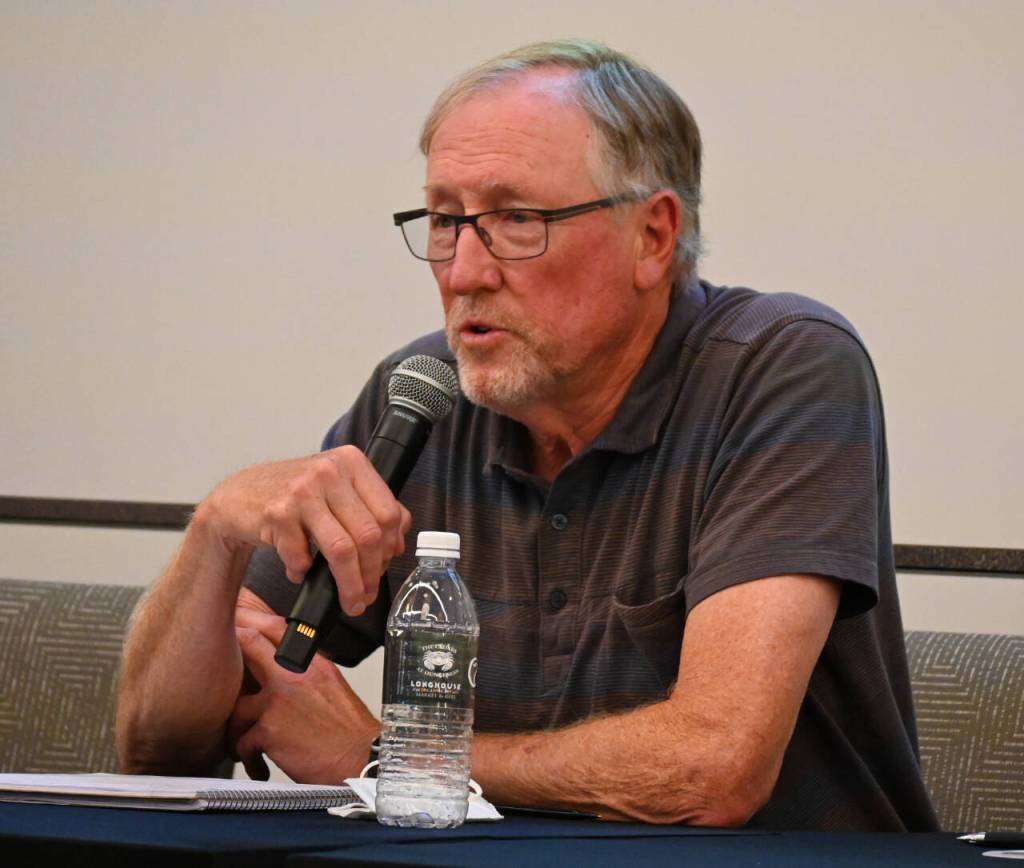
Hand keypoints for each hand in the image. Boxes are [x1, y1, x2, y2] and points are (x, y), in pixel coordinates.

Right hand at [198, 444, 410, 614]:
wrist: (238, 496)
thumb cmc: (292, 496)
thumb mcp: (336, 489)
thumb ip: (370, 507)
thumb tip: (398, 543)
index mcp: (352, 462)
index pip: (388, 513)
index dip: (391, 549)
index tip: (385, 569)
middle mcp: (329, 471)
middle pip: (368, 535)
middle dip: (371, 574)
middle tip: (366, 595)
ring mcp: (302, 491)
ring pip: (342, 550)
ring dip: (348, 584)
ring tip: (349, 600)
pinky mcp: (276, 513)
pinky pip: (302, 557)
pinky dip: (304, 573)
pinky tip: (300, 572)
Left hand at [227, 607, 379, 783]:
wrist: (360, 759)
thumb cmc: (348, 732)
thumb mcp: (332, 687)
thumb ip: (307, 674)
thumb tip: (284, 671)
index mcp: (313, 664)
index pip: (278, 628)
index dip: (252, 620)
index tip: (237, 623)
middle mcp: (295, 676)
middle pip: (250, 647)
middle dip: (230, 656)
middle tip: (219, 670)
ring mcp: (280, 701)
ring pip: (237, 706)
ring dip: (237, 728)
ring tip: (243, 740)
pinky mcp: (269, 730)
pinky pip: (242, 741)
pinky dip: (248, 756)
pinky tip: (259, 763)